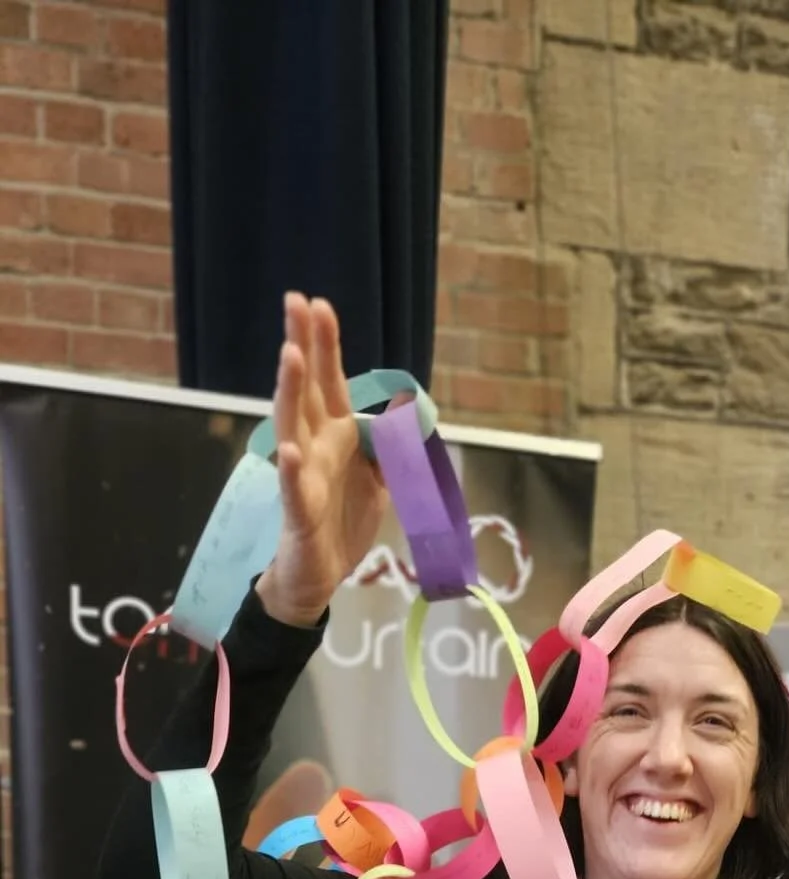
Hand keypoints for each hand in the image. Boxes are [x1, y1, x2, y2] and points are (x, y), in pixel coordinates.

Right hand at [255, 293, 389, 628]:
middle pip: (306, 389)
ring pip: (292, 426)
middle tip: (295, 302)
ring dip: (291, 391)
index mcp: (335, 436)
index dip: (325, 345)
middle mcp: (314, 447)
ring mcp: (301, 475)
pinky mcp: (298, 511)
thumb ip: (390, 445)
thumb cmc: (341, 522)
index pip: (330, 383)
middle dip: (302, 346)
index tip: (318, 304)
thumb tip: (408, 411)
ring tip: (291, 356)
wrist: (317, 575)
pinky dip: (289, 469)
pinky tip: (287, 450)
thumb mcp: (379, 480)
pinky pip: (292, 487)